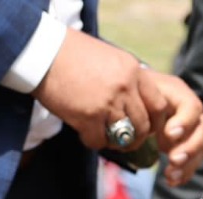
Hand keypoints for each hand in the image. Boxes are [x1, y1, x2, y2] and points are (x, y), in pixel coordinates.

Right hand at [35, 31, 168, 152]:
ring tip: (105, 138)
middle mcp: (125, 87)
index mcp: (133, 71)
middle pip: (144, 125)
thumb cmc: (72, 53)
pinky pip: (99, 141)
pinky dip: (93, 141)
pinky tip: (86, 134)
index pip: (159, 104)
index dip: (156, 122)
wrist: (44, 52)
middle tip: (126, 141)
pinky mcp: (88, 117)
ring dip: (116, 143)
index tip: (148, 128)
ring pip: (124, 137)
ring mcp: (108, 103)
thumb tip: (135, 102)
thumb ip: (126, 79)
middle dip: (137, 138)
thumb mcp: (110, 58)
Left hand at [142, 70, 202, 186]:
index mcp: (178, 94)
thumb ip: (143, 108)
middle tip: (173, 160)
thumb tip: (143, 128)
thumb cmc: (135, 94)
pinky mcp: (188, 145)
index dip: (184, 122)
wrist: (136, 98)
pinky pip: (193, 161)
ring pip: (201, 147)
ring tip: (170, 175)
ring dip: (188, 164)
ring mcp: (192, 129)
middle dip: (190, 148)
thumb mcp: (137, 93)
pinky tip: (171, 181)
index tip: (170, 135)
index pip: (191, 107)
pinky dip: (184, 173)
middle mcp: (191, 111)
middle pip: (202, 129)